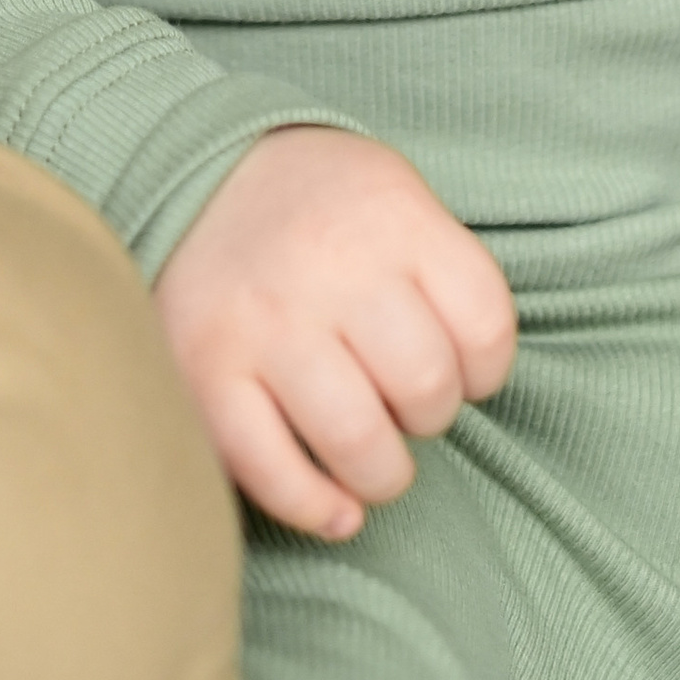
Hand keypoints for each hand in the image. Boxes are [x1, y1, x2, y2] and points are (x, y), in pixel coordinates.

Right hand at [152, 127, 515, 541]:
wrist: (193, 171)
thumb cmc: (318, 206)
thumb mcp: (394, 194)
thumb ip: (441, 273)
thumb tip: (472, 383)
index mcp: (389, 213)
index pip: (487, 327)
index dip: (484, 370)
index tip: (455, 365)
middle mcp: (327, 263)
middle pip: (427, 387)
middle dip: (427, 416)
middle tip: (399, 401)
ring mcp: (262, 321)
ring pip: (359, 441)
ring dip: (381, 472)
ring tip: (369, 453)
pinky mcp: (202, 371)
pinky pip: (273, 472)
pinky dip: (315, 508)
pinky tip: (335, 507)